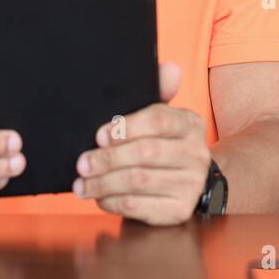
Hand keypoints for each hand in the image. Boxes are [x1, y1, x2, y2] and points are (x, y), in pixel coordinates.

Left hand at [72, 62, 211, 224]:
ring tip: (82, 184)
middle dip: (107, 159)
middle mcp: (196, 153)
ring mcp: (191, 184)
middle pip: (146, 153)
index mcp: (190, 123)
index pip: (159, 120)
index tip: (99, 136)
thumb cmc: (164, 143)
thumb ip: (160, 91)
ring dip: (104, 183)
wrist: (188, 181)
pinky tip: (100, 197)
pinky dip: (113, 201)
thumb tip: (169, 68)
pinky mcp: (180, 210)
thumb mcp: (163, 116)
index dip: (125, 128)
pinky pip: (139, 206)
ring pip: (139, 182)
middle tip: (82, 163)